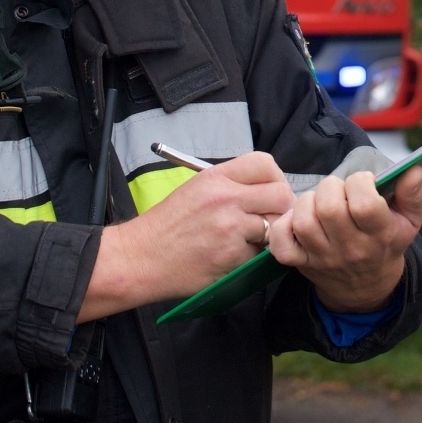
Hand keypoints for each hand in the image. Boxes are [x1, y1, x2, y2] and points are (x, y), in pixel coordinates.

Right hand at [80, 151, 293, 320]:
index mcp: (215, 177)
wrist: (139, 258)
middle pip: (281, 194)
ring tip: (246, 240)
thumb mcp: (196, 189)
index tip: (271, 192)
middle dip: (281, 209)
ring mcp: (230, 227)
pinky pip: (259, 253)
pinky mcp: (231, 256)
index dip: (276, 179)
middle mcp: (225, 197)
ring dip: (268, 235)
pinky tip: (230, 256)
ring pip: (274, 225)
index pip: (266, 164)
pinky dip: (251, 257)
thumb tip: (267, 189)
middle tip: (270, 220)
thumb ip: (231, 185)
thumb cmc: (166, 226)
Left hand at [268, 166, 421, 311]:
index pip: (364, 204)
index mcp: (379, 235)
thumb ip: (412, 194)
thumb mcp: (409, 221)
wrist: (366, 287)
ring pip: (304, 221)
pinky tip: (299, 219)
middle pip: (329, 208)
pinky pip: (282, 243)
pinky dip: (284, 225)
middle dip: (332, 187)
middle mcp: (350, 249)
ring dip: (308, 202)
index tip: (364, 182)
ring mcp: (322, 257)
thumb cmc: (387, 243)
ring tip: (321, 203)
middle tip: (340, 191)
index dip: (360, 182)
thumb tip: (414, 170)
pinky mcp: (301, 263)